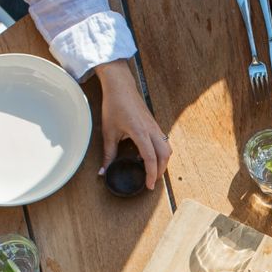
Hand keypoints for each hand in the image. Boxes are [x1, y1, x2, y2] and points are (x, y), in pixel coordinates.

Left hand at [94, 63, 171, 190]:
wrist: (120, 86)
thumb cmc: (114, 105)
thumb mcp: (108, 132)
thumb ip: (108, 154)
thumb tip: (103, 171)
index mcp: (140, 132)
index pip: (150, 158)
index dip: (151, 174)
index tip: (148, 186)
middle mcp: (151, 130)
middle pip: (165, 155)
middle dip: (160, 171)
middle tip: (151, 181)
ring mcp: (155, 126)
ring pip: (167, 148)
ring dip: (163, 162)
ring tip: (153, 171)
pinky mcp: (154, 124)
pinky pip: (163, 142)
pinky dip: (161, 152)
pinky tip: (150, 156)